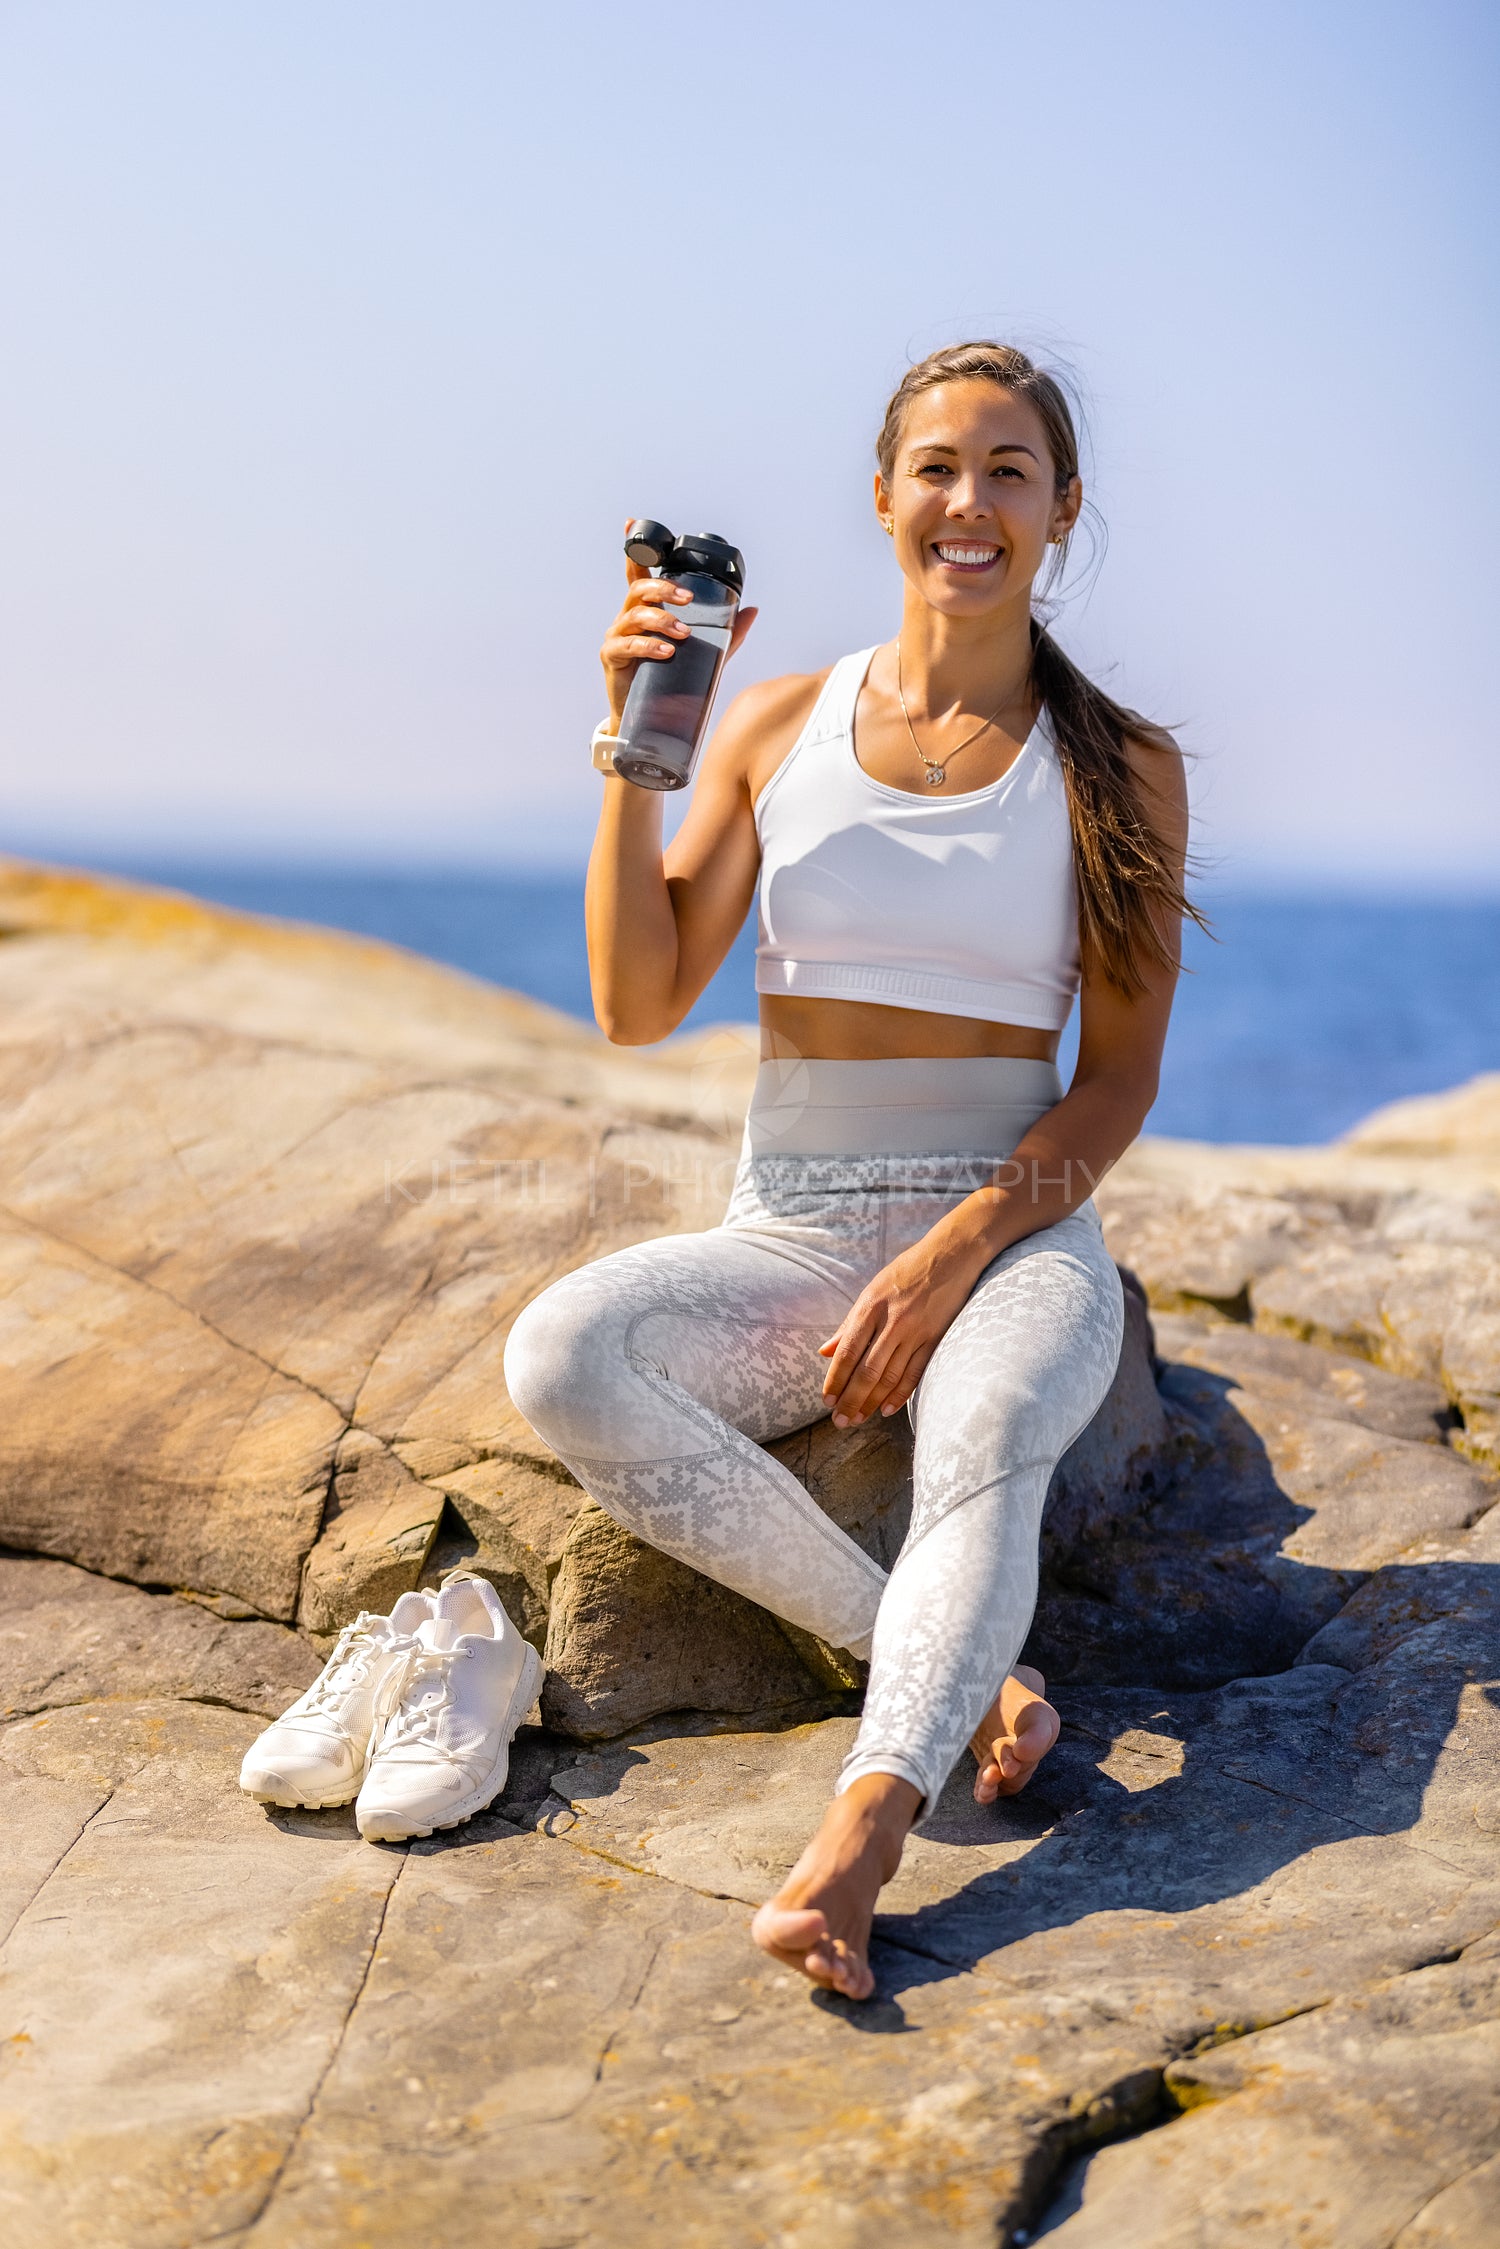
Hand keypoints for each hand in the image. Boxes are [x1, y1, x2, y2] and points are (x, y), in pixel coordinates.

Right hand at [599, 518, 756, 725]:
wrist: (648, 721)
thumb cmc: (672, 680)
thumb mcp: (704, 654)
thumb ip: (726, 633)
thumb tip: (752, 610)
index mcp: (647, 609)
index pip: (639, 573)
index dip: (635, 548)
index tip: (629, 523)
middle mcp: (629, 617)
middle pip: (639, 589)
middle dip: (664, 589)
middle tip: (688, 600)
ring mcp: (617, 636)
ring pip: (634, 615)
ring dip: (661, 620)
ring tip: (682, 634)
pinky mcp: (611, 658)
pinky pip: (625, 645)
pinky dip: (647, 646)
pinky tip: (665, 652)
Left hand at [817, 1225, 982, 1427]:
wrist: (952, 1254)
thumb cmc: (907, 1271)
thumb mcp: (873, 1290)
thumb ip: (849, 1324)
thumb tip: (824, 1352)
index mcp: (871, 1306)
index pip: (848, 1351)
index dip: (836, 1379)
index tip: (826, 1401)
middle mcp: (892, 1321)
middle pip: (867, 1371)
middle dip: (851, 1400)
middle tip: (840, 1422)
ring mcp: (916, 1331)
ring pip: (890, 1376)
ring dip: (872, 1403)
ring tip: (859, 1419)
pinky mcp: (937, 1338)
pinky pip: (916, 1373)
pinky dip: (900, 1394)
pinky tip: (887, 1409)